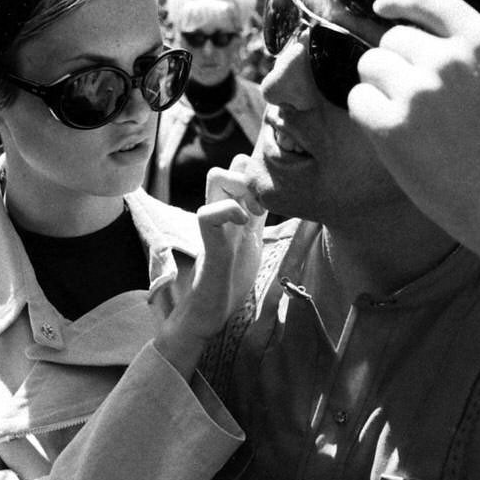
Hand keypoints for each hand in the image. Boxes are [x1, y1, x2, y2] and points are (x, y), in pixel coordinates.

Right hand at [154, 154, 265, 372]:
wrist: (209, 313)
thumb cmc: (229, 278)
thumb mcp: (251, 239)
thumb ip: (256, 216)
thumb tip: (268, 196)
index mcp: (231, 210)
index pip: (239, 167)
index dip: (256, 174)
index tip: (270, 199)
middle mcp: (219, 212)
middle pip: (227, 166)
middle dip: (249, 175)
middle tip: (262, 206)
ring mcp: (213, 226)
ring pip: (216, 177)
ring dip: (241, 188)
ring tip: (253, 215)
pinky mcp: (209, 246)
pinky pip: (209, 214)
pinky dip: (229, 212)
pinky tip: (243, 226)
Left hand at [347, 0, 479, 247]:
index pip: (426, 0)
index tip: (381, 7)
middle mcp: (448, 60)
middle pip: (392, 39)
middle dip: (396, 62)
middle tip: (414, 99)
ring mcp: (418, 93)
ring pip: (370, 66)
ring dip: (378, 87)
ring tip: (407, 118)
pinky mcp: (392, 128)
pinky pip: (358, 101)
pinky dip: (366, 115)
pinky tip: (392, 135)